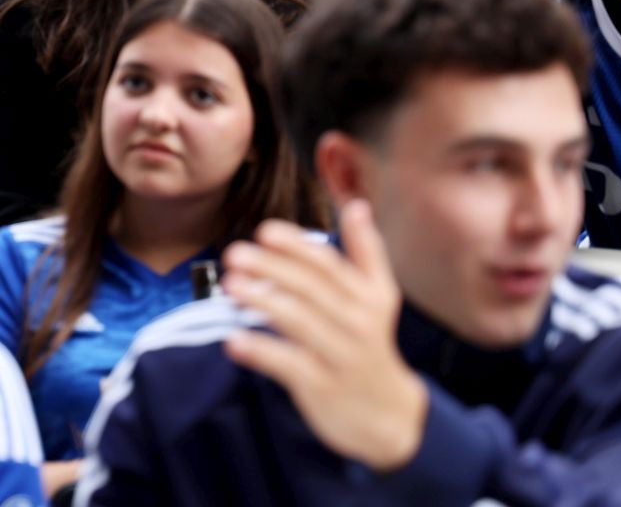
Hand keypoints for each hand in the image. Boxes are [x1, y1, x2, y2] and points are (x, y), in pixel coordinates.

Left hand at [222, 205, 428, 473]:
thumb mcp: (380, 296)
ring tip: (231, 286)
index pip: (329, 265)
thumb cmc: (372, 344)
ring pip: (301, 324)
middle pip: (311, 289)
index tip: (264, 231)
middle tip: (234, 254)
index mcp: (367, 296)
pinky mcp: (322, 387)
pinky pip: (290, 366)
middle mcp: (356, 323)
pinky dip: (262, 352)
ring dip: (264, 302)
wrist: (390, 416)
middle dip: (272, 268)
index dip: (296, 246)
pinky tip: (234, 340)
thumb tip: (357, 204)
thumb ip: (366, 250)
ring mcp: (339, 356)